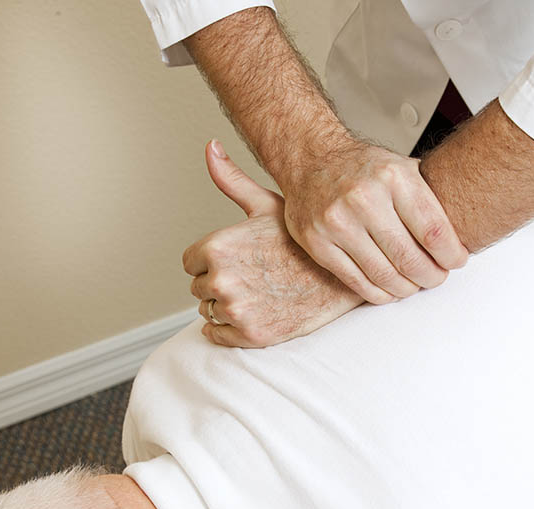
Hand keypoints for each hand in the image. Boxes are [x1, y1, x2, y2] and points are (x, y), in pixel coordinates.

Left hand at [183, 143, 363, 346]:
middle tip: (254, 277)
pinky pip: (217, 335)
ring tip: (259, 293)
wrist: (342, 279)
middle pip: (200, 287)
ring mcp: (236, 310)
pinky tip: (256, 312)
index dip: (214, 260)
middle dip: (221, 282)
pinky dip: (230, 329)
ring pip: (209, 311)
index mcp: (218, 247)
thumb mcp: (268, 205)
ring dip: (226, 305)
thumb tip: (210, 147)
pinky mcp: (250, 335)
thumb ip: (232, 180)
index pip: (191, 262)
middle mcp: (222, 280)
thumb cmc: (306, 241)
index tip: (241, 259)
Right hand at [280, 138, 468, 304]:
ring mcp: (337, 223)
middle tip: (437, 277)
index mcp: (392, 176)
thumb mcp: (402, 168)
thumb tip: (465, 233)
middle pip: (411, 259)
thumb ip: (430, 198)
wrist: (311, 160)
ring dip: (407, 288)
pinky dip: (380, 293)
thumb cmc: (362, 168)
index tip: (456, 261)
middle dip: (431, 276)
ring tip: (415, 284)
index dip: (451, 255)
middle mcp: (363, 198)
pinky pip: (358, 282)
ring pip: (385, 276)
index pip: (433, 231)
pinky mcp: (319, 243)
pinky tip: (391, 289)